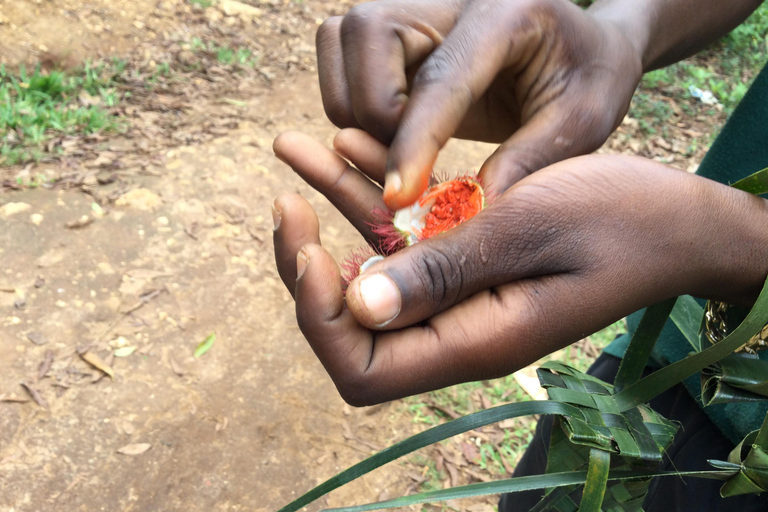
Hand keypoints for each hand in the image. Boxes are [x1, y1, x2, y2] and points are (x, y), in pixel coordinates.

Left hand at [273, 129, 767, 405]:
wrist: (676, 218)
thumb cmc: (620, 219)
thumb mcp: (529, 231)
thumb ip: (446, 273)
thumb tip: (359, 307)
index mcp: (474, 341)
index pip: (364, 369)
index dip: (321, 318)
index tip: (310, 248)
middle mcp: (457, 330)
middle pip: (353, 326)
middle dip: (307, 270)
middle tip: (287, 206)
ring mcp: (461, 299)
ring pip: (370, 275)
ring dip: (329, 219)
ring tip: (298, 152)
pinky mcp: (468, 264)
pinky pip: (404, 240)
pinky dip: (371, 201)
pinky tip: (349, 149)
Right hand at [316, 0, 642, 207]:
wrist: (576, 47)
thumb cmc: (587, 79)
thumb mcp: (584, 120)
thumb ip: (531, 158)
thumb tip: (474, 211)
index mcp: (504, 11)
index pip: (441, 76)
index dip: (414, 142)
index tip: (398, 198)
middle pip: (366, 41)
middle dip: (377, 116)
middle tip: (419, 161)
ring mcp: (410, 7)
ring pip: (339, 51)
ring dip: (358, 115)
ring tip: (410, 144)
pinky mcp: (388, 31)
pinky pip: (337, 68)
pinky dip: (352, 110)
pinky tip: (399, 130)